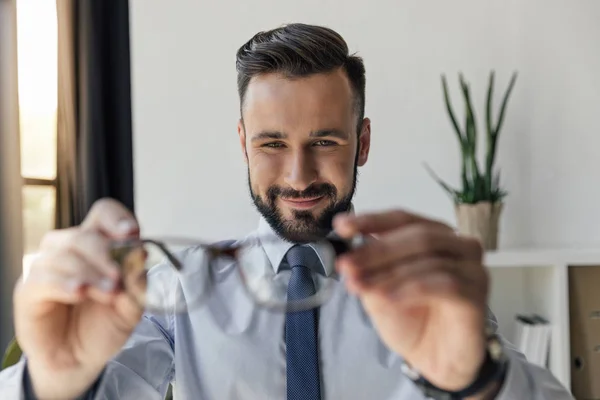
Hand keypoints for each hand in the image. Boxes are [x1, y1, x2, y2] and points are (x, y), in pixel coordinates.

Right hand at [14, 198, 143, 398]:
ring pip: (64, 253)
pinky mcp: (29, 290)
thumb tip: (140, 254)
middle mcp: (70, 249)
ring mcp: (47, 267)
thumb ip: (137, 281)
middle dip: (106, 255)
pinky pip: (43, 277)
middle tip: (120, 280)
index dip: (117, 218)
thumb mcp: (132, 304)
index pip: (103, 213)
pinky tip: (79, 293)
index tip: (131, 234)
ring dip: (90, 273)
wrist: (81, 360)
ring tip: (108, 294)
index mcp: (98, 244)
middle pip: (85, 234)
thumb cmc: (104, 325)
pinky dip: (65, 283)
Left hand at [333, 209, 489, 391]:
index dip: (371, 220)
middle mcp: (458, 246)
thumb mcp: (379, 292)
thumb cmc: (412, 320)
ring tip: (360, 286)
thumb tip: (350, 257)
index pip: (402, 219)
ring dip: (388, 272)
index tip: (341, 226)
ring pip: (428, 257)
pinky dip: (410, 288)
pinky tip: (387, 298)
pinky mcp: (476, 294)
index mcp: (434, 236)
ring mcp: (472, 269)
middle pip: (416, 235)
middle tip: (346, 265)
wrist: (435, 361)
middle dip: (375, 250)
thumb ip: (369, 271)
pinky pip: (442, 283)